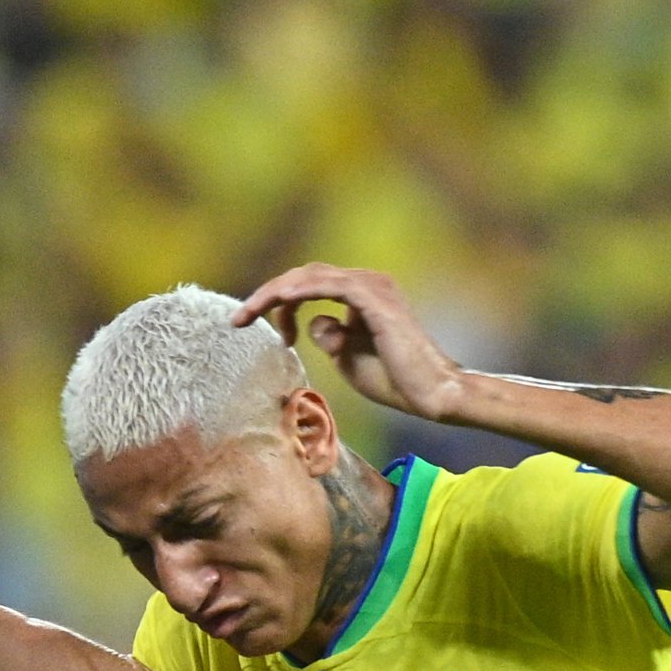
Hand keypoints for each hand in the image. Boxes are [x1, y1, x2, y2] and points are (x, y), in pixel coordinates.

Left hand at [231, 265, 467, 420]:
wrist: (433, 394)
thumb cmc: (397, 381)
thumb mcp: (349, 358)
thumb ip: (329, 337)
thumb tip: (312, 323)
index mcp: (362, 294)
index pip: (308, 285)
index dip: (278, 304)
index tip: (260, 330)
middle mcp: (367, 282)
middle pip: (304, 276)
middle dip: (267, 295)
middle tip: (238, 318)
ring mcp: (372, 287)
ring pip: (311, 277)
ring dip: (274, 293)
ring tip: (248, 313)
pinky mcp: (374, 299)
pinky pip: (328, 286)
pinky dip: (300, 291)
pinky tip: (278, 302)